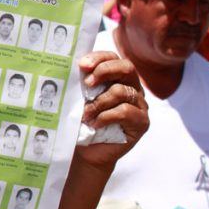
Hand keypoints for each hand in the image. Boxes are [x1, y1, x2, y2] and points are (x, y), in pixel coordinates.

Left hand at [72, 52, 148, 171]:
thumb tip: (67, 69)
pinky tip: (95, 123)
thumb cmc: (80, 121)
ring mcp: (139, 105)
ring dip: (98, 102)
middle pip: (126, 68)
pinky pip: (125, 111)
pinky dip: (106, 116)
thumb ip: (79, 83)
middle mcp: (131, 87)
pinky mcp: (141, 122)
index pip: (112, 58)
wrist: (85, 151)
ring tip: (84, 114)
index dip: (98, 58)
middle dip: (104, 71)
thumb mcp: (78, 99)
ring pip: (121, 91)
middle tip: (87, 84)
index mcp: (116, 77)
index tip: (81, 65)